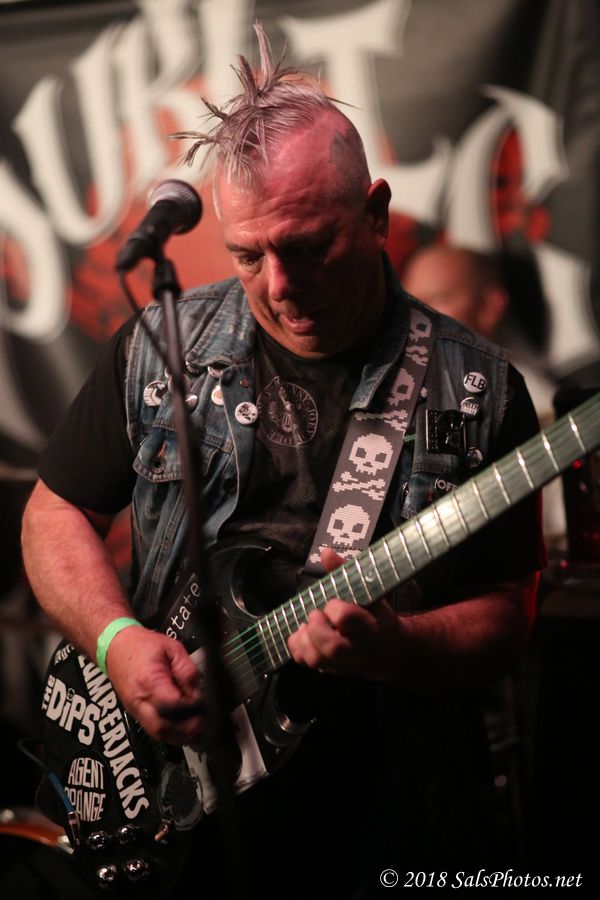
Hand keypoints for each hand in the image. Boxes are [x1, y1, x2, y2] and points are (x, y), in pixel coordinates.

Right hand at [106, 626, 204, 746]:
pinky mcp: (136, 714)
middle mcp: (139, 700)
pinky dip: (172, 733)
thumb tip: (197, 693)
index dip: (191, 709)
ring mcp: (135, 710)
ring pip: (158, 735)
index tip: (203, 705)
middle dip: (187, 731)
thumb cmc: (142, 646)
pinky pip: (155, 731)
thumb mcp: (172, 648)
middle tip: (203, 722)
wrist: (116, 647)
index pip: (171, 705)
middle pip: (162, 728)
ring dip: (180, 736)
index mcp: (149, 681)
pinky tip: (185, 726)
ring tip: (197, 725)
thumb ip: (187, 670)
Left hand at [286, 548, 401, 680]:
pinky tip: (304, 635)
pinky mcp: (331, 669)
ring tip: (308, 625)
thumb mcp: (370, 593)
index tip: (335, 602)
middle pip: (332, 646)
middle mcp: (358, 649)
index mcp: (371, 626)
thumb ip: (346, 572)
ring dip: (304, 639)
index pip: (347, 619)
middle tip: (316, 615)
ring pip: (318, 659)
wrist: (391, 651)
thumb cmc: (378, 617)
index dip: (336, 608)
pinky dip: (298, 648)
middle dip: (317, 628)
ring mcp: (344, 662)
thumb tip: (326, 553)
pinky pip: (307, 664)